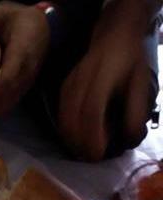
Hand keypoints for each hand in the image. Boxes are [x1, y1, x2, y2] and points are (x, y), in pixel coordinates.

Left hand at [0, 2, 48, 116]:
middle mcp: (26, 72)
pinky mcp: (20, 89)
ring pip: (4, 105)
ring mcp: (25, 83)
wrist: (43, 27)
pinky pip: (5, 105)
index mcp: (23, 51)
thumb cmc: (20, 19)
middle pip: (4, 98)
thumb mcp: (3, 12)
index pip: (8, 78)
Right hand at [58, 1, 152, 160]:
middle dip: (81, 145)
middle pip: (73, 121)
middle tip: (93, 159)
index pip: (91, 113)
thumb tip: (129, 141)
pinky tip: (77, 139)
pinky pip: (61, 116)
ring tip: (85, 152)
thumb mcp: (142, 86)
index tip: (99, 155)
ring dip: (72, 141)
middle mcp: (80, 85)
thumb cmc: (130, 62)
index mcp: (101, 81)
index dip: (93, 137)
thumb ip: (136, 113)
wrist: (113, 36)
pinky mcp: (63, 91)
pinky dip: (67, 132)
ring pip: (63, 121)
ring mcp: (68, 87)